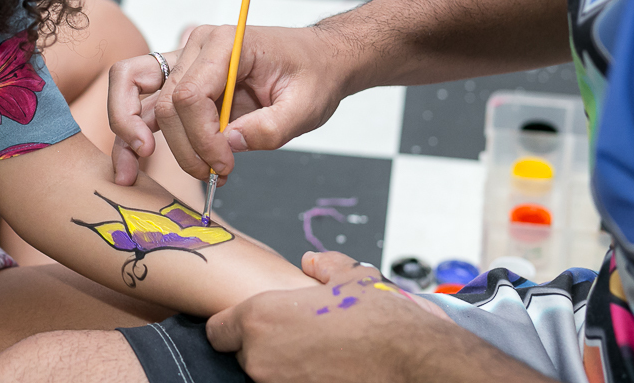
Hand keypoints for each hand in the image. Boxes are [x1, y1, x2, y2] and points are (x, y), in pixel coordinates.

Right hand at [108, 24, 357, 185]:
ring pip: (135, 93)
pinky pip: (142, 100)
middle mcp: (196, 47)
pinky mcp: (179, 80)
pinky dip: (131, 130)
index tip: (225, 166)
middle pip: (163, 103)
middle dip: (182, 149)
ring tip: (128, 173)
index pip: (190, 95)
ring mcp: (183, 62)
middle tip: (211, 175)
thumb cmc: (313, 75)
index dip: (201, 139)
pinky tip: (132, 162)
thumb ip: (270, 128)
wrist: (317, 61)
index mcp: (226, 44)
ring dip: (128, 134)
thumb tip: (228, 145)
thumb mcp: (306, 107)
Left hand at [206, 252, 451, 382]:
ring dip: (284, 366)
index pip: (218, 330)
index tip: (256, 324)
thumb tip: (314, 262)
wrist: (415, 363)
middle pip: (243, 354)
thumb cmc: (381, 322)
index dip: (235, 325)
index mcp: (260, 319)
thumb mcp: (352, 278)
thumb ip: (324, 266)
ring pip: (266, 374)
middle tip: (299, 337)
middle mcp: (261, 358)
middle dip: (264, 345)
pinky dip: (302, 379)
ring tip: (320, 354)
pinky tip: (328, 370)